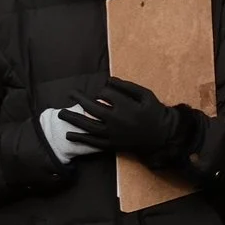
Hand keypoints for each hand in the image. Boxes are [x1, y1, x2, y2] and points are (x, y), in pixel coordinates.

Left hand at [64, 77, 199, 161]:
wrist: (162, 136)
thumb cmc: (155, 113)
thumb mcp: (146, 95)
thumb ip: (127, 86)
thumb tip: (108, 80)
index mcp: (124, 106)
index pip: (105, 93)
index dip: (103, 90)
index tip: (105, 91)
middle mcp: (115, 119)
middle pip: (92, 108)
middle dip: (80, 99)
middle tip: (71, 93)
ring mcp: (112, 133)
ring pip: (88, 125)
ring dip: (73, 119)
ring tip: (61, 114)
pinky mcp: (112, 144)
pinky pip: (93, 142)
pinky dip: (80, 138)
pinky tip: (69, 134)